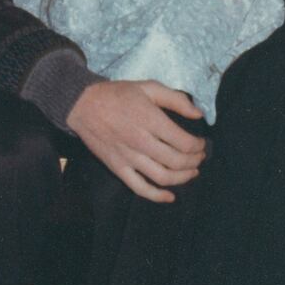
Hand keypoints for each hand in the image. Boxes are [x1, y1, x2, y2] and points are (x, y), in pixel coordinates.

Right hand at [66, 79, 205, 202]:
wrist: (83, 105)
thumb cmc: (118, 95)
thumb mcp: (149, 88)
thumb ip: (176, 100)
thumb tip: (199, 114)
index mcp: (150, 120)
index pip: (184, 142)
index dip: (198, 146)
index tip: (201, 144)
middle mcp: (141, 141)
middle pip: (177, 161)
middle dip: (194, 161)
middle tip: (199, 157)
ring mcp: (128, 157)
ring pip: (162, 177)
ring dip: (183, 178)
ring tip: (191, 172)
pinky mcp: (117, 168)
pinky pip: (139, 188)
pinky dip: (157, 196)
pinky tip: (170, 197)